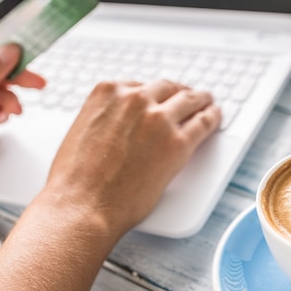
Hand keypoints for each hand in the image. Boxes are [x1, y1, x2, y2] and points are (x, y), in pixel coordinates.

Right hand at [40, 79, 221, 238]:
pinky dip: (212, 118)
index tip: (162, 97)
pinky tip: (215, 117)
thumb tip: (120, 124)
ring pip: (189, 100)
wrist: (81, 204)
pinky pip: (203, 123)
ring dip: (201, 100)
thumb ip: (105, 118)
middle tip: (189, 97)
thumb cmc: (76, 179)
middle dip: (179, 92)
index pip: (141, 86)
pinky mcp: (177, 144)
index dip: (156, 93)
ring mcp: (159, 120)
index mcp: (108, 92)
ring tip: (208, 102)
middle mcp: (135, 99)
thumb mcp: (83, 130)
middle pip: (167, 88)